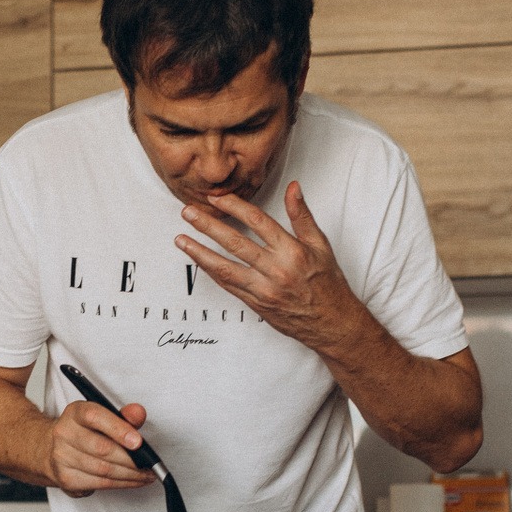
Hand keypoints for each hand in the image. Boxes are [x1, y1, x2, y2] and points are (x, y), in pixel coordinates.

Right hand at [46, 399, 154, 497]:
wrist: (51, 449)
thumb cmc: (83, 432)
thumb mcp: (102, 417)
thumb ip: (123, 416)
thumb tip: (138, 413)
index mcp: (75, 412)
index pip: (95, 417)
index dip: (119, 429)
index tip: (138, 442)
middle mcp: (64, 433)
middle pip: (102, 448)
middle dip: (131, 459)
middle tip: (150, 464)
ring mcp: (62, 457)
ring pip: (104, 470)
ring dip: (130, 475)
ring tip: (146, 474)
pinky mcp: (66, 478)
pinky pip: (100, 484)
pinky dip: (121, 483)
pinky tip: (133, 481)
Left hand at [175, 181, 369, 351]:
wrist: (331, 323)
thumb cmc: (327, 284)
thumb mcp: (320, 245)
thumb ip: (302, 215)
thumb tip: (293, 187)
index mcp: (292, 252)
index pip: (258, 222)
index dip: (235, 206)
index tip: (217, 198)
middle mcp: (276, 271)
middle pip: (235, 243)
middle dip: (208, 226)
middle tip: (188, 213)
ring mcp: (263, 290)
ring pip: (224, 268)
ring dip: (199, 252)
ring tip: (181, 239)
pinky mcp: (255, 304)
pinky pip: (227, 285)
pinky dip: (210, 272)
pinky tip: (198, 261)